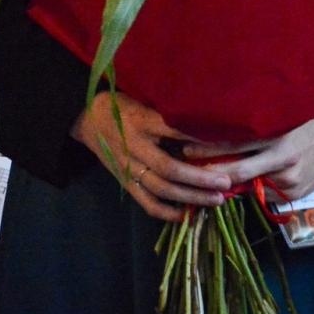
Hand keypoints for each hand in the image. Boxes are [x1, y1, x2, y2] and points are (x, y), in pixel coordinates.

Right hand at [70, 91, 228, 221]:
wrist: (86, 117)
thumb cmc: (122, 104)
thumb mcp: (144, 98)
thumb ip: (168, 112)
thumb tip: (206, 119)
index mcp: (140, 121)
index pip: (174, 131)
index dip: (200, 140)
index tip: (227, 145)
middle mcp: (134, 146)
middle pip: (169, 167)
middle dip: (200, 178)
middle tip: (226, 181)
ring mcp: (128, 166)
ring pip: (161, 188)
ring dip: (191, 197)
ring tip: (216, 199)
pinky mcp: (124, 181)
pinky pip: (146, 202)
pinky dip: (167, 213)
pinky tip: (188, 215)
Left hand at [182, 114, 313, 202]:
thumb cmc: (302, 122)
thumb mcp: (279, 116)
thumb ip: (253, 124)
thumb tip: (214, 124)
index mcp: (277, 136)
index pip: (234, 145)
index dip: (207, 149)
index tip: (185, 147)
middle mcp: (282, 160)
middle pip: (237, 171)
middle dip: (209, 171)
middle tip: (187, 166)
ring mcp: (288, 181)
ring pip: (248, 185)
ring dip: (227, 181)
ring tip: (203, 174)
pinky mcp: (293, 195)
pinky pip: (262, 194)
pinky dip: (248, 188)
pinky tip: (235, 182)